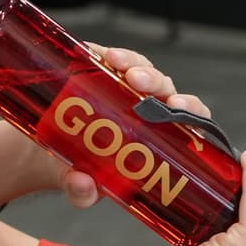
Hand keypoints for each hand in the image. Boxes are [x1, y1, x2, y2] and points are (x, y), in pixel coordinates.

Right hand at [50, 43, 215, 208]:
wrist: (55, 153)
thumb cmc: (83, 168)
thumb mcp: (81, 184)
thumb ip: (83, 192)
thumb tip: (82, 186)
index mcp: (157, 137)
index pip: (188, 121)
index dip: (190, 111)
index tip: (178, 108)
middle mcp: (147, 110)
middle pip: (165, 90)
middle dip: (156, 82)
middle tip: (138, 82)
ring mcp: (125, 89)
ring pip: (142, 69)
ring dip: (132, 63)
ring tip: (115, 62)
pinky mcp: (102, 71)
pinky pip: (111, 58)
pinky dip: (105, 53)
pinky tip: (96, 54)